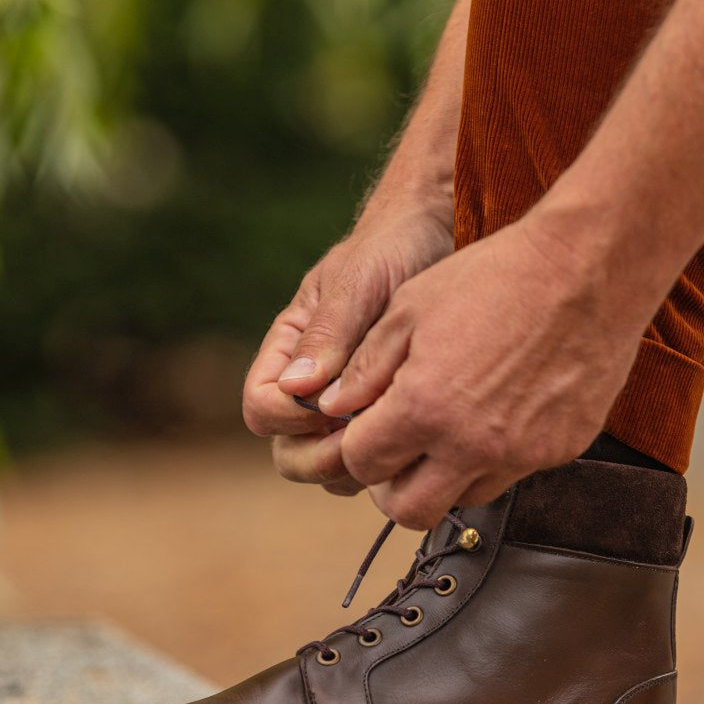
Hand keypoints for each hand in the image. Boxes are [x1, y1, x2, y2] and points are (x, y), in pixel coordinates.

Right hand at [242, 204, 452, 494]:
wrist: (442, 233)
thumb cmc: (392, 247)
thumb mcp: (358, 282)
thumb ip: (329, 334)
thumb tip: (294, 391)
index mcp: (290, 350)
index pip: (261, 408)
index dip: (289, 419)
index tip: (330, 406)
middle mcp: (314, 386)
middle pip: (289, 453)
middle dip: (320, 458)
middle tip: (366, 441)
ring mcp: (351, 407)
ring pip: (330, 470)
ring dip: (356, 469)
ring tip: (395, 440)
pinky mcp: (388, 417)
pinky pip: (375, 462)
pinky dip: (390, 464)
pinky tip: (419, 440)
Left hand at [317, 214, 643, 526]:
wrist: (590, 268)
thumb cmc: (496, 276)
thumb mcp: (411, 307)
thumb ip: (366, 367)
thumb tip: (331, 406)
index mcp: (423, 408)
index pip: (362, 465)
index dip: (352, 449)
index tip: (360, 432)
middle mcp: (471, 444)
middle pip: (408, 511)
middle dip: (389, 486)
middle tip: (393, 454)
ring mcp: (521, 454)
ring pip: (461, 501)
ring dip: (441, 478)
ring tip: (444, 432)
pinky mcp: (560, 450)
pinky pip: (512, 475)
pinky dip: (492, 458)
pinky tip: (495, 413)